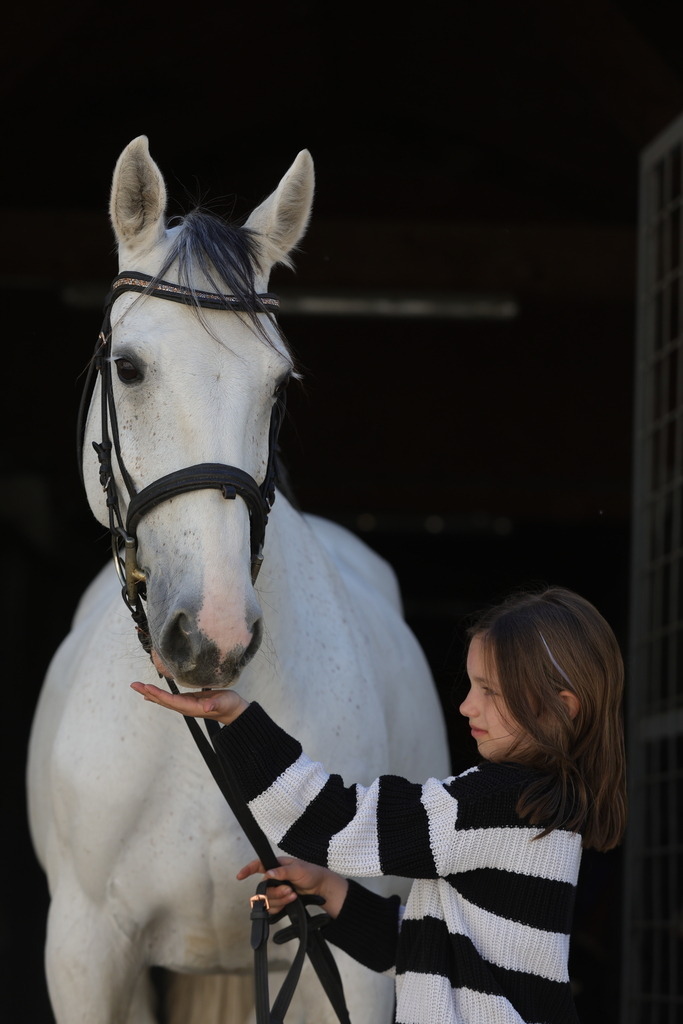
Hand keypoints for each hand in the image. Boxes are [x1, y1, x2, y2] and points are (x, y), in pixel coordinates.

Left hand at [130, 681, 248, 724]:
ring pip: (164, 700)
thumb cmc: (229, 705)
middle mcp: (185, 708)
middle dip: (148, 692)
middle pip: (163, 701)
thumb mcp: (224, 703)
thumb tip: (206, 706)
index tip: (146, 687)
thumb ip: (215, 704)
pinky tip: (150, 693)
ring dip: (150, 693)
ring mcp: (185, 705)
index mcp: (191, 707)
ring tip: (138, 687)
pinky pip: (169, 698)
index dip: (159, 694)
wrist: (233, 711)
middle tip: (134, 684)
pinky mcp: (187, 701)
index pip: (171, 701)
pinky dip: (158, 695)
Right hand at [237, 857, 348, 918]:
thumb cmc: (311, 873)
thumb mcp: (299, 869)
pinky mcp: (280, 900)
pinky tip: (291, 902)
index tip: (240, 876)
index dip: (248, 870)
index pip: (258, 865)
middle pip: (263, 888)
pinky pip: (272, 908)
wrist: (321, 888)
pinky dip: (280, 907)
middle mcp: (274, 877)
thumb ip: (283, 871)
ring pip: (267, 900)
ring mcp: (276, 890)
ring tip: (293, 896)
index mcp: (276, 865)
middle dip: (275, 892)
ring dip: (280, 900)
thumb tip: (267, 874)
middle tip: (289, 891)